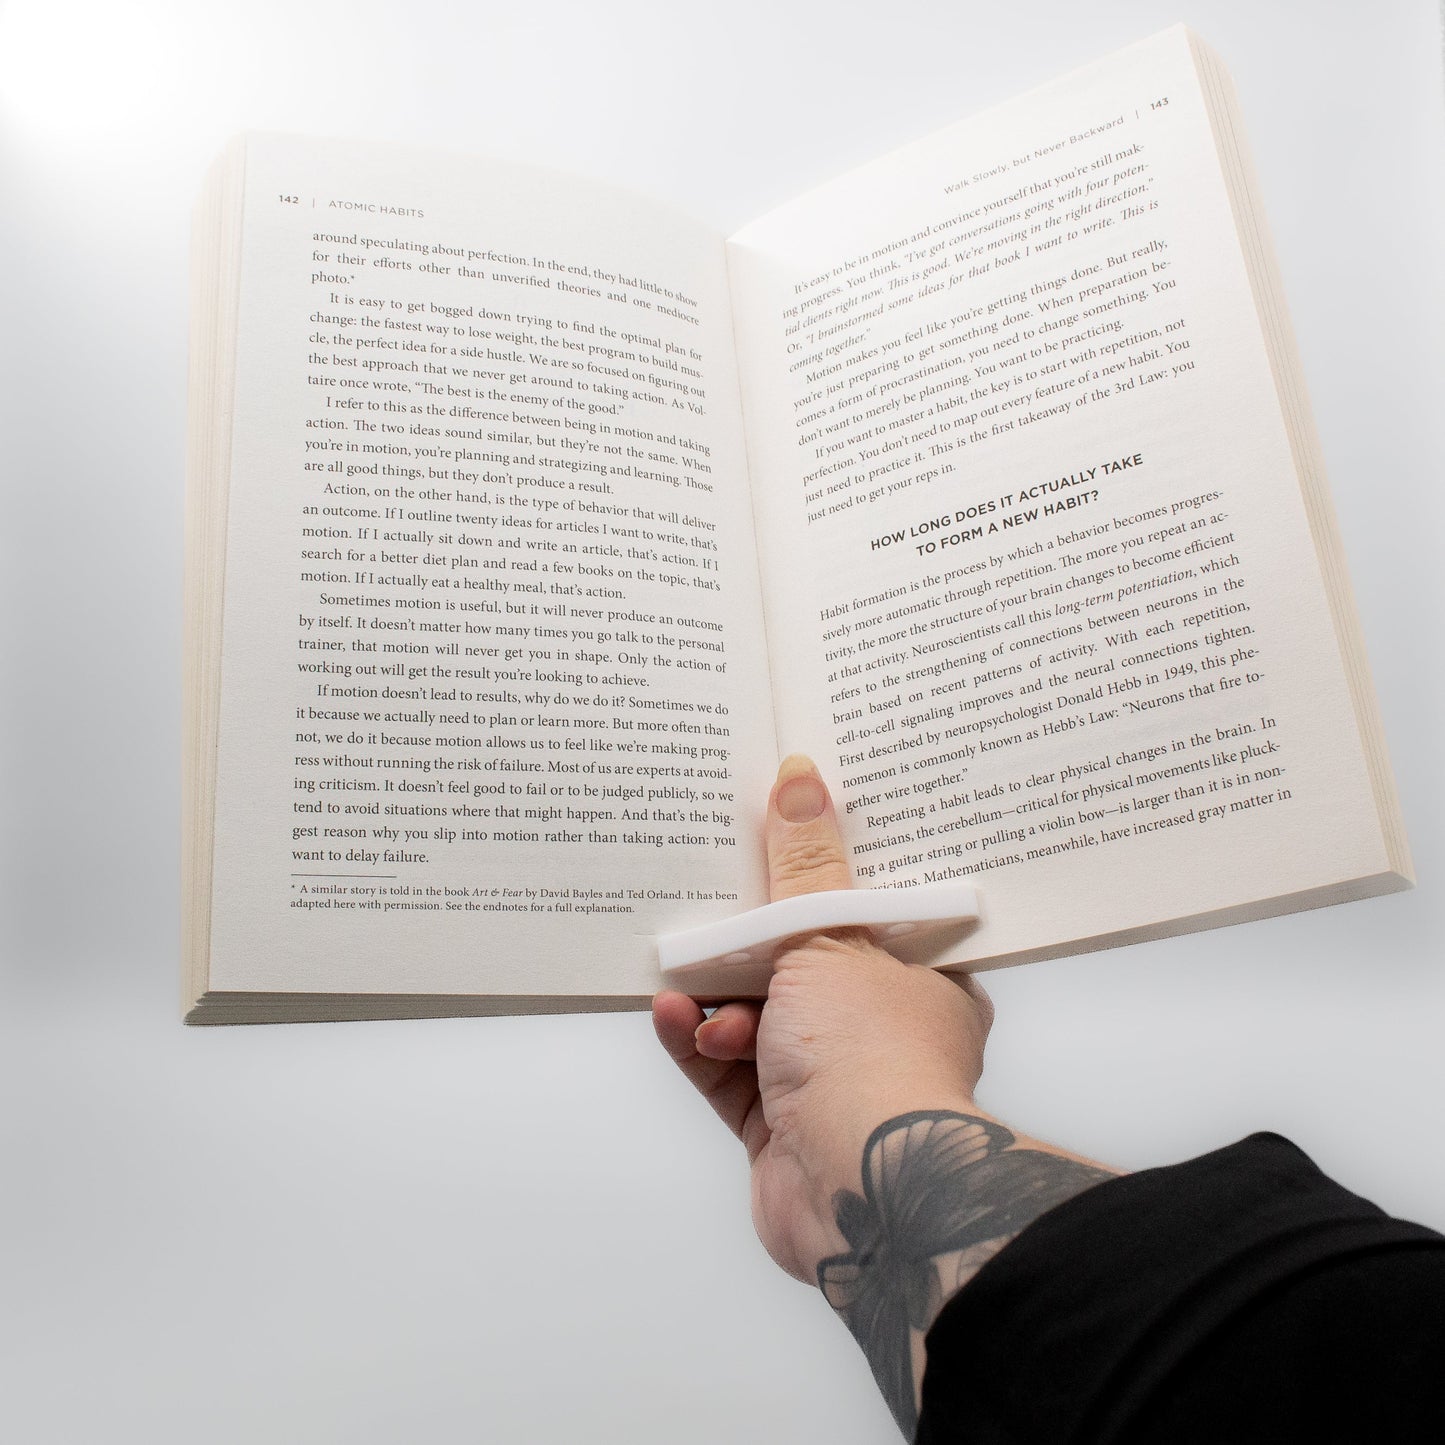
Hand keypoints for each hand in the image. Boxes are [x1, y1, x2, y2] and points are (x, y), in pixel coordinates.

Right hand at [652, 755, 993, 1282]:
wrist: (862, 1188)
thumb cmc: (873, 1060)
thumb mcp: (829, 936)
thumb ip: (804, 865)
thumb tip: (801, 778)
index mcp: (920, 978)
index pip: (866, 913)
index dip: (820, 879)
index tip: (772, 845)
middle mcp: (879, 1030)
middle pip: (801, 966)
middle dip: (749, 944)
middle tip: (709, 905)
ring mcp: (829, 1082)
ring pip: (756, 1019)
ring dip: (718, 999)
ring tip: (691, 981)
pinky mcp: (779, 1126)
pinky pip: (725, 1072)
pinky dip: (696, 1043)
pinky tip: (673, 1016)